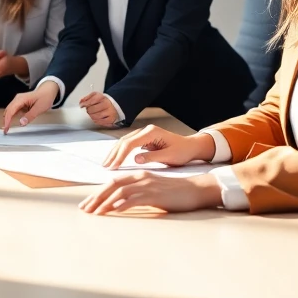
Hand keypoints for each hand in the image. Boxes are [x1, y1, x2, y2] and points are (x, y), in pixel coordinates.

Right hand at [1, 81, 58, 132]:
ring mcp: (18, 101)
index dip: (7, 120)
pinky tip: (12, 122)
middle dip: (5, 121)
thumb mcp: (39, 108)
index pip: (11, 110)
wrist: (48, 91)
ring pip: (9, 111)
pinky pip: (13, 111)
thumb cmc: (45, 97)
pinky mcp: (20, 103)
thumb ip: (30, 116)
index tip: (6, 128)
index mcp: (21, 99)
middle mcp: (17, 99)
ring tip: (7, 128)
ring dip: (7, 119)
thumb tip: (21, 123)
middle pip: (8, 111)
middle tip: (5, 130)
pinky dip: (11, 117)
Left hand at [78, 172, 221, 215]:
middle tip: (84, 209)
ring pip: (120, 192)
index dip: (98, 192)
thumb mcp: (152, 191)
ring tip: (95, 213)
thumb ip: (137, 195)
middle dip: (96, 197)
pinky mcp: (155, 195)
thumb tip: (120, 205)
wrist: (196, 190)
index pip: (112, 182)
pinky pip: (135, 199)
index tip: (87, 204)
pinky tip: (113, 210)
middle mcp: (140, 178)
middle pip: (112, 185)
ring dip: (105, 202)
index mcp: (138, 176)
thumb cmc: (175, 193)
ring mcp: (148, 185)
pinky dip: (122, 204)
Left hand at [79, 92, 119, 126]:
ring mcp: (109, 112)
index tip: (82, 105)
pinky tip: (97, 118)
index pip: (91, 101)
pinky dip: (96, 121)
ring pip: (95, 117)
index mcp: (102, 97)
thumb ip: (87, 98)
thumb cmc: (103, 101)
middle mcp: (107, 104)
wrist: (113, 105)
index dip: (85, 104)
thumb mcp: (95, 96)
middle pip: (92, 110)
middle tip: (90, 110)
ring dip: (92, 116)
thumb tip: (81, 103)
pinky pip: (100, 122)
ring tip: (93, 114)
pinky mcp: (111, 119)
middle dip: (88, 110)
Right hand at [100, 125, 215, 168]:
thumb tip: (135, 159)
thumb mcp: (169, 156)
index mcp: (151, 132)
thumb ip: (152, 157)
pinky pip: (128, 145)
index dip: (120, 156)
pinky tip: (115, 159)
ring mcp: (144, 134)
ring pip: (124, 142)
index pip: (130, 144)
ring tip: (107, 164)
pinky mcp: (144, 139)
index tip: (114, 166)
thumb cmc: (183, 151)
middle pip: (124, 141)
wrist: (191, 147)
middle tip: (105, 166)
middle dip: (113, 154)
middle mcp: (145, 131)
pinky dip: (120, 152)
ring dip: (115, 153)